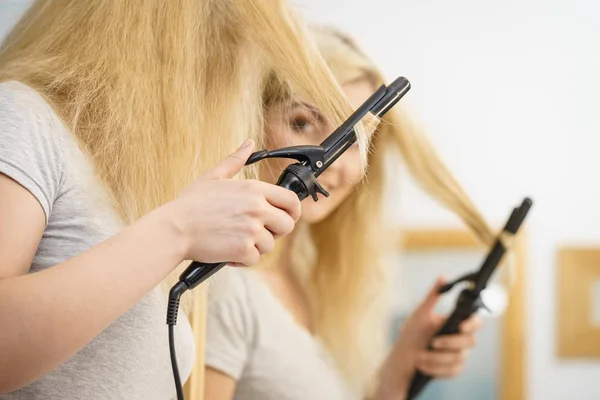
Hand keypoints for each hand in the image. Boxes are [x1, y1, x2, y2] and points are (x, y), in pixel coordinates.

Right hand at [167, 139, 300, 265]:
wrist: (173, 229)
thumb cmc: (191, 204)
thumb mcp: (214, 176)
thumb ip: (235, 159)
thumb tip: (248, 143)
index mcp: (254, 189)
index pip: (291, 201)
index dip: (291, 212)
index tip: (283, 218)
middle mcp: (257, 208)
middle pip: (287, 225)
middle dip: (275, 232)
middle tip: (256, 232)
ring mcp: (252, 229)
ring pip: (270, 245)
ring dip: (254, 247)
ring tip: (234, 240)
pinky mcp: (243, 249)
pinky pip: (254, 260)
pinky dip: (241, 260)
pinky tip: (227, 252)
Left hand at [398, 277, 481, 378]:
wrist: (401, 358)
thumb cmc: (411, 333)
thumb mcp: (420, 313)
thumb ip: (433, 296)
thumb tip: (443, 276)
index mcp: (455, 323)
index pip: (475, 322)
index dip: (473, 323)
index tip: (460, 326)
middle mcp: (460, 338)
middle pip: (471, 341)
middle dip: (450, 343)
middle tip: (432, 343)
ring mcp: (458, 355)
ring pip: (459, 358)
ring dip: (437, 358)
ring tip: (419, 356)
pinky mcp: (453, 370)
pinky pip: (453, 371)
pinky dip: (436, 368)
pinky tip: (422, 365)